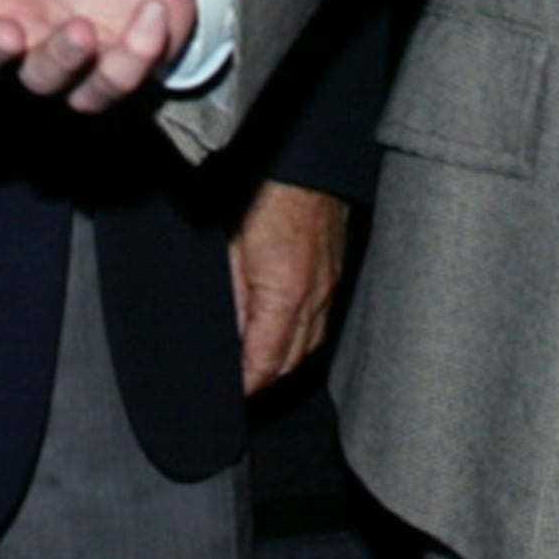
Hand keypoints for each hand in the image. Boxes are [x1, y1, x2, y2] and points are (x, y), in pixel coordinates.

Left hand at [232, 182, 347, 393]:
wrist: (306, 160)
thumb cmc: (263, 194)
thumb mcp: (229, 248)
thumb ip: (230, 298)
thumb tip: (224, 339)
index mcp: (286, 295)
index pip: (265, 365)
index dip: (244, 387)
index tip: (225, 397)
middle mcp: (316, 299)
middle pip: (289, 363)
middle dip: (262, 380)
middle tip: (233, 385)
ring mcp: (330, 288)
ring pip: (307, 347)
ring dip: (281, 360)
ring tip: (252, 365)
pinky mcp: (334, 275)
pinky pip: (319, 322)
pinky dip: (298, 337)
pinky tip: (280, 332)